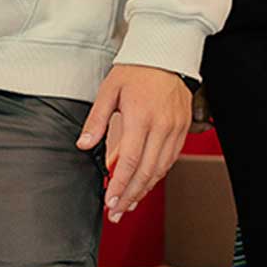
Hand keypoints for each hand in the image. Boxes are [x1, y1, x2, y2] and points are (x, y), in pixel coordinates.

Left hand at [78, 64, 190, 220]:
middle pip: (146, 171)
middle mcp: (162, 126)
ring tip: (129, 203)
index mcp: (141, 117)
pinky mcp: (183, 128)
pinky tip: (146, 183)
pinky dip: (158, 175)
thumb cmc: (137, 70)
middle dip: (130, 195)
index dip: (120, 185)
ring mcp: (175, 128)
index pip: (129, 161)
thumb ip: (96, 120)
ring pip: (161, 168)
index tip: (110, 201)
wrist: (166, 54)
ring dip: (144, 189)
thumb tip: (84, 144)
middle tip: (117, 212)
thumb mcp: (109, 91)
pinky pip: (171, 158)